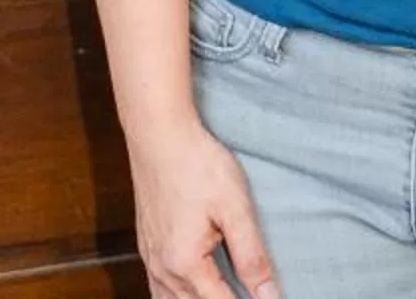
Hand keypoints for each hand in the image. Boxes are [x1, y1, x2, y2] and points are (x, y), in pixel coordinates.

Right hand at [130, 115, 280, 298]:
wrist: (158, 134)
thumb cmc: (196, 164)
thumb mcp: (235, 208)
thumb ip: (252, 256)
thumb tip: (269, 295)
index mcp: (185, 264)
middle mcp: (162, 268)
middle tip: (246, 294)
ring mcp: (150, 257)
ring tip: (221, 292)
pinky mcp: (146, 245)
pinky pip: (157, 288)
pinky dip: (175, 297)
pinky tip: (189, 291)